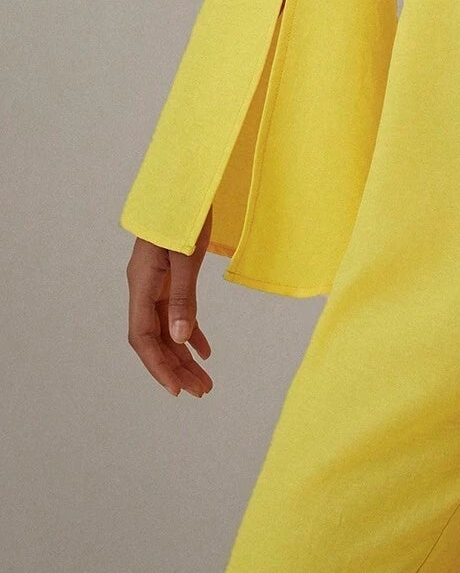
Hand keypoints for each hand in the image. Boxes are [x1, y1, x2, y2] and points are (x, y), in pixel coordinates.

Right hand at [126, 210, 213, 396]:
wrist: (184, 180)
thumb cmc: (183, 213)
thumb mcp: (186, 255)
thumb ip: (183, 297)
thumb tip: (182, 339)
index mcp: (141, 284)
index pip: (143, 337)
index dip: (159, 365)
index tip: (178, 390)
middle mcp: (144, 288)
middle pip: (155, 339)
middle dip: (176, 367)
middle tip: (201, 391)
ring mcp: (156, 283)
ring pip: (167, 329)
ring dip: (184, 355)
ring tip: (206, 381)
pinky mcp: (170, 276)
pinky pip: (177, 313)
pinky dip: (191, 332)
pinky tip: (205, 350)